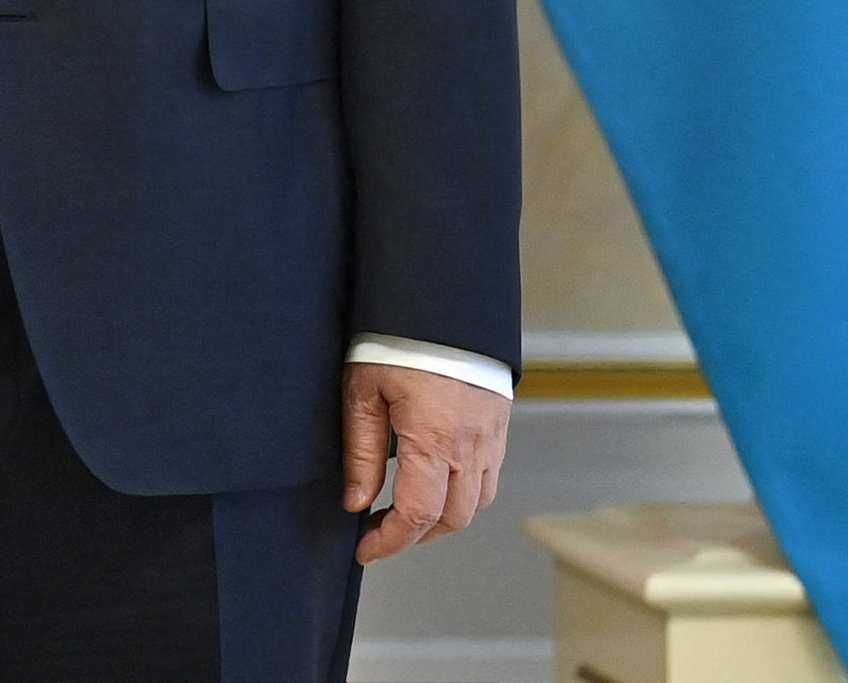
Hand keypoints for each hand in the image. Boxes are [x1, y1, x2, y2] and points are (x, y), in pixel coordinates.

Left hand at [344, 361, 509, 563]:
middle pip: (452, 519)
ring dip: (442, 519)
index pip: (417, 514)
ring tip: (404, 514)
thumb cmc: (397, 341)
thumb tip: (356, 502)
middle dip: (415, 535)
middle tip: (380, 533)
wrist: (444, 303)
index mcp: (433, 441)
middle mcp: (470, 448)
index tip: (366, 550)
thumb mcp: (363, 391)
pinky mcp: (499, 429)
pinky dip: (463, 496)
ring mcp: (491, 440)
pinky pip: (487, 480)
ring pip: (475, 504)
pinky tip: (434, 485)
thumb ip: (360, 451)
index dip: (391, 541)